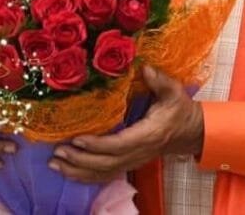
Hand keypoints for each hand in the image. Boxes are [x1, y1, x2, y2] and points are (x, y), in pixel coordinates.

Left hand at [49, 66, 203, 182]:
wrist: (190, 132)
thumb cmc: (179, 110)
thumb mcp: (174, 92)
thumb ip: (160, 80)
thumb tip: (145, 68)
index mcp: (148, 135)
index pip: (119, 144)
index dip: (97, 145)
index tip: (77, 139)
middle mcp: (139, 152)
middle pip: (107, 163)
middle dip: (80, 160)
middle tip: (57, 152)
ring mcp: (133, 161)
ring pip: (104, 172)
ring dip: (78, 171)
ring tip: (55, 164)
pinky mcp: (128, 164)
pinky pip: (105, 175)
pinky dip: (85, 176)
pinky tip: (68, 172)